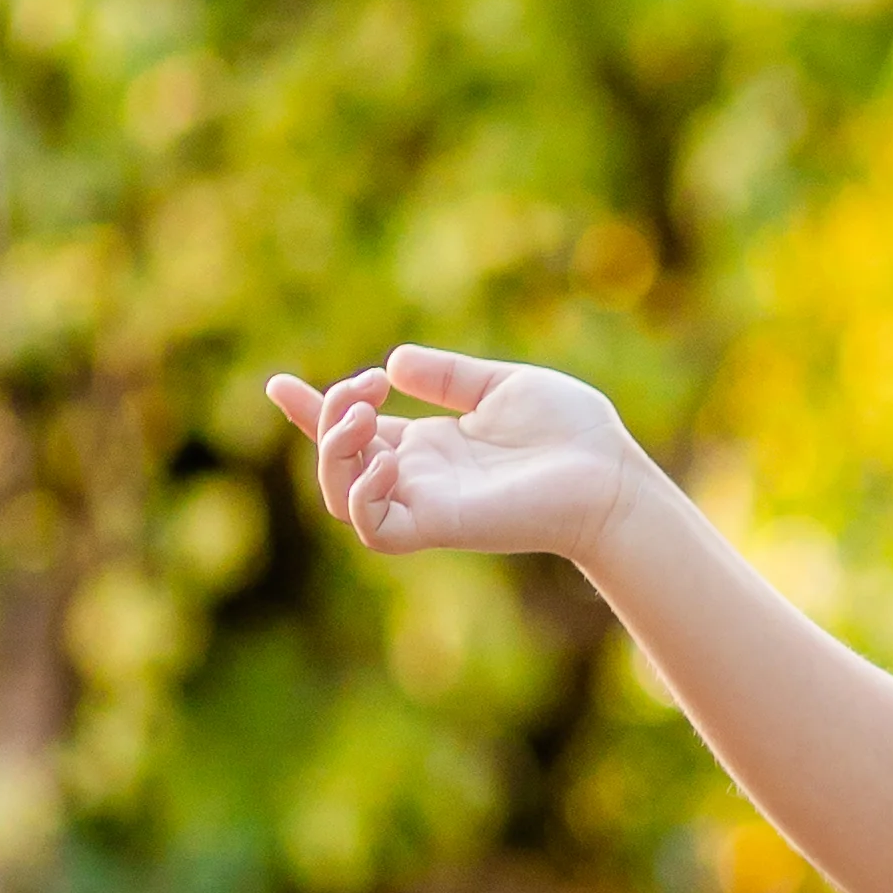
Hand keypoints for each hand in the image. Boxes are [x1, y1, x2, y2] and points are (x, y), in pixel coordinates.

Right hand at [265, 346, 635, 566]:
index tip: (279, 384)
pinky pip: (377, 530)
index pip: (353, 433)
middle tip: (366, 386)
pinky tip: (386, 457)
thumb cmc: (572, 432)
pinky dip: (363, 496)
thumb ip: (448, 377)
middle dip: (327, 418)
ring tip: (364, 414)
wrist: (614, 474)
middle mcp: (420, 477)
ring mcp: (427, 504)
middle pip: (337, 462)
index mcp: (429, 446)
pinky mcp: (443, 526)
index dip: (312, 411)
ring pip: (342, 497)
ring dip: (334, 453)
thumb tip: (391, 362)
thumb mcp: (501, 386)